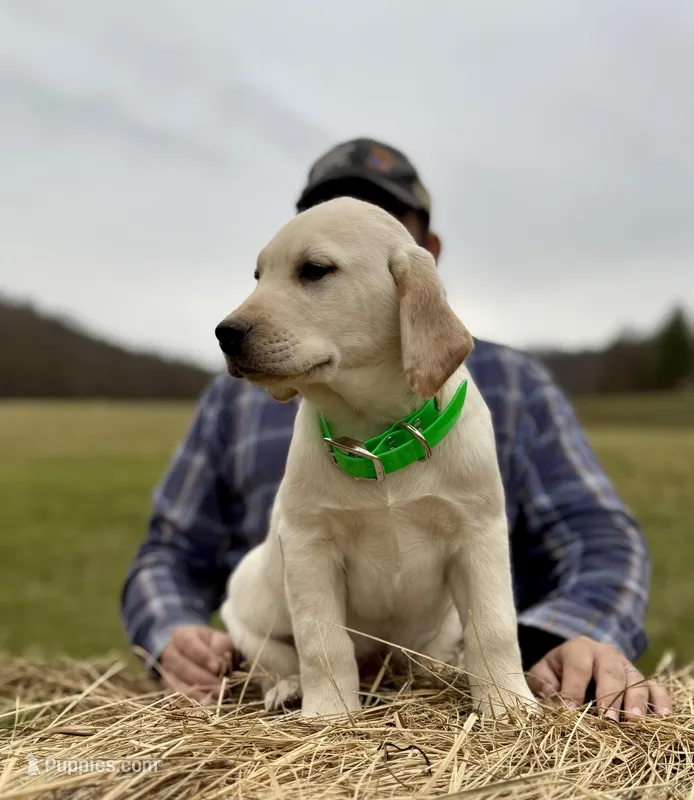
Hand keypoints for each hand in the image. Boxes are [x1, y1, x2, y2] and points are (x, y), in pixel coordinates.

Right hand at [159, 624, 234, 703]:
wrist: (190, 650)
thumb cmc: (208, 644)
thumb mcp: (217, 638)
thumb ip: (222, 646)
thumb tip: (222, 664)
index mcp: (181, 636)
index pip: (188, 644)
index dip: (202, 656)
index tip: (218, 667)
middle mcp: (170, 654)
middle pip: (182, 667)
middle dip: (203, 679)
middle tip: (221, 688)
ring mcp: (166, 673)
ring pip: (177, 685)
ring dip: (196, 694)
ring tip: (214, 701)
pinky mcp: (167, 690)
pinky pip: (175, 699)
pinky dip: (189, 704)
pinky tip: (203, 707)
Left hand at [527, 635, 671, 720]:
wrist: (577, 662)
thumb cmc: (558, 672)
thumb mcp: (543, 673)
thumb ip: (542, 684)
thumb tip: (552, 701)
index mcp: (579, 649)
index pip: (578, 667)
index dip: (573, 690)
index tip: (571, 713)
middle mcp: (606, 654)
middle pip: (610, 672)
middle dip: (609, 696)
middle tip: (607, 720)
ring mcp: (626, 666)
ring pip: (635, 680)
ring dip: (635, 701)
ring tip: (633, 721)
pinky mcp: (642, 680)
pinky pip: (656, 687)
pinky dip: (660, 701)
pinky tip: (661, 717)